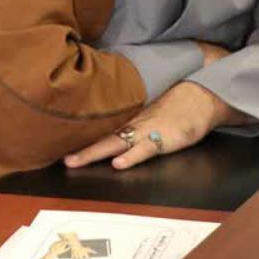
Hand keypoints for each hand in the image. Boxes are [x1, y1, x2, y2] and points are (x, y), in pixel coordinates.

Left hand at [63, 81, 240, 171]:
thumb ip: (131, 115)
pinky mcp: (164, 139)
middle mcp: (133, 123)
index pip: (99, 126)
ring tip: (75, 160)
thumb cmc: (176, 103)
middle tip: (60, 157)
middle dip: (80, 147)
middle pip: (101, 136)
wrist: (201, 95)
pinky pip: (145, 149)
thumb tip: (109, 122)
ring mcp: (147, 131)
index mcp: (129, 116)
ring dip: (94, 152)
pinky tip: (119, 163)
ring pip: (116, 142)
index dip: (79, 135)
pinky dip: (132, 156)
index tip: (57, 141)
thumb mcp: (149, 107)